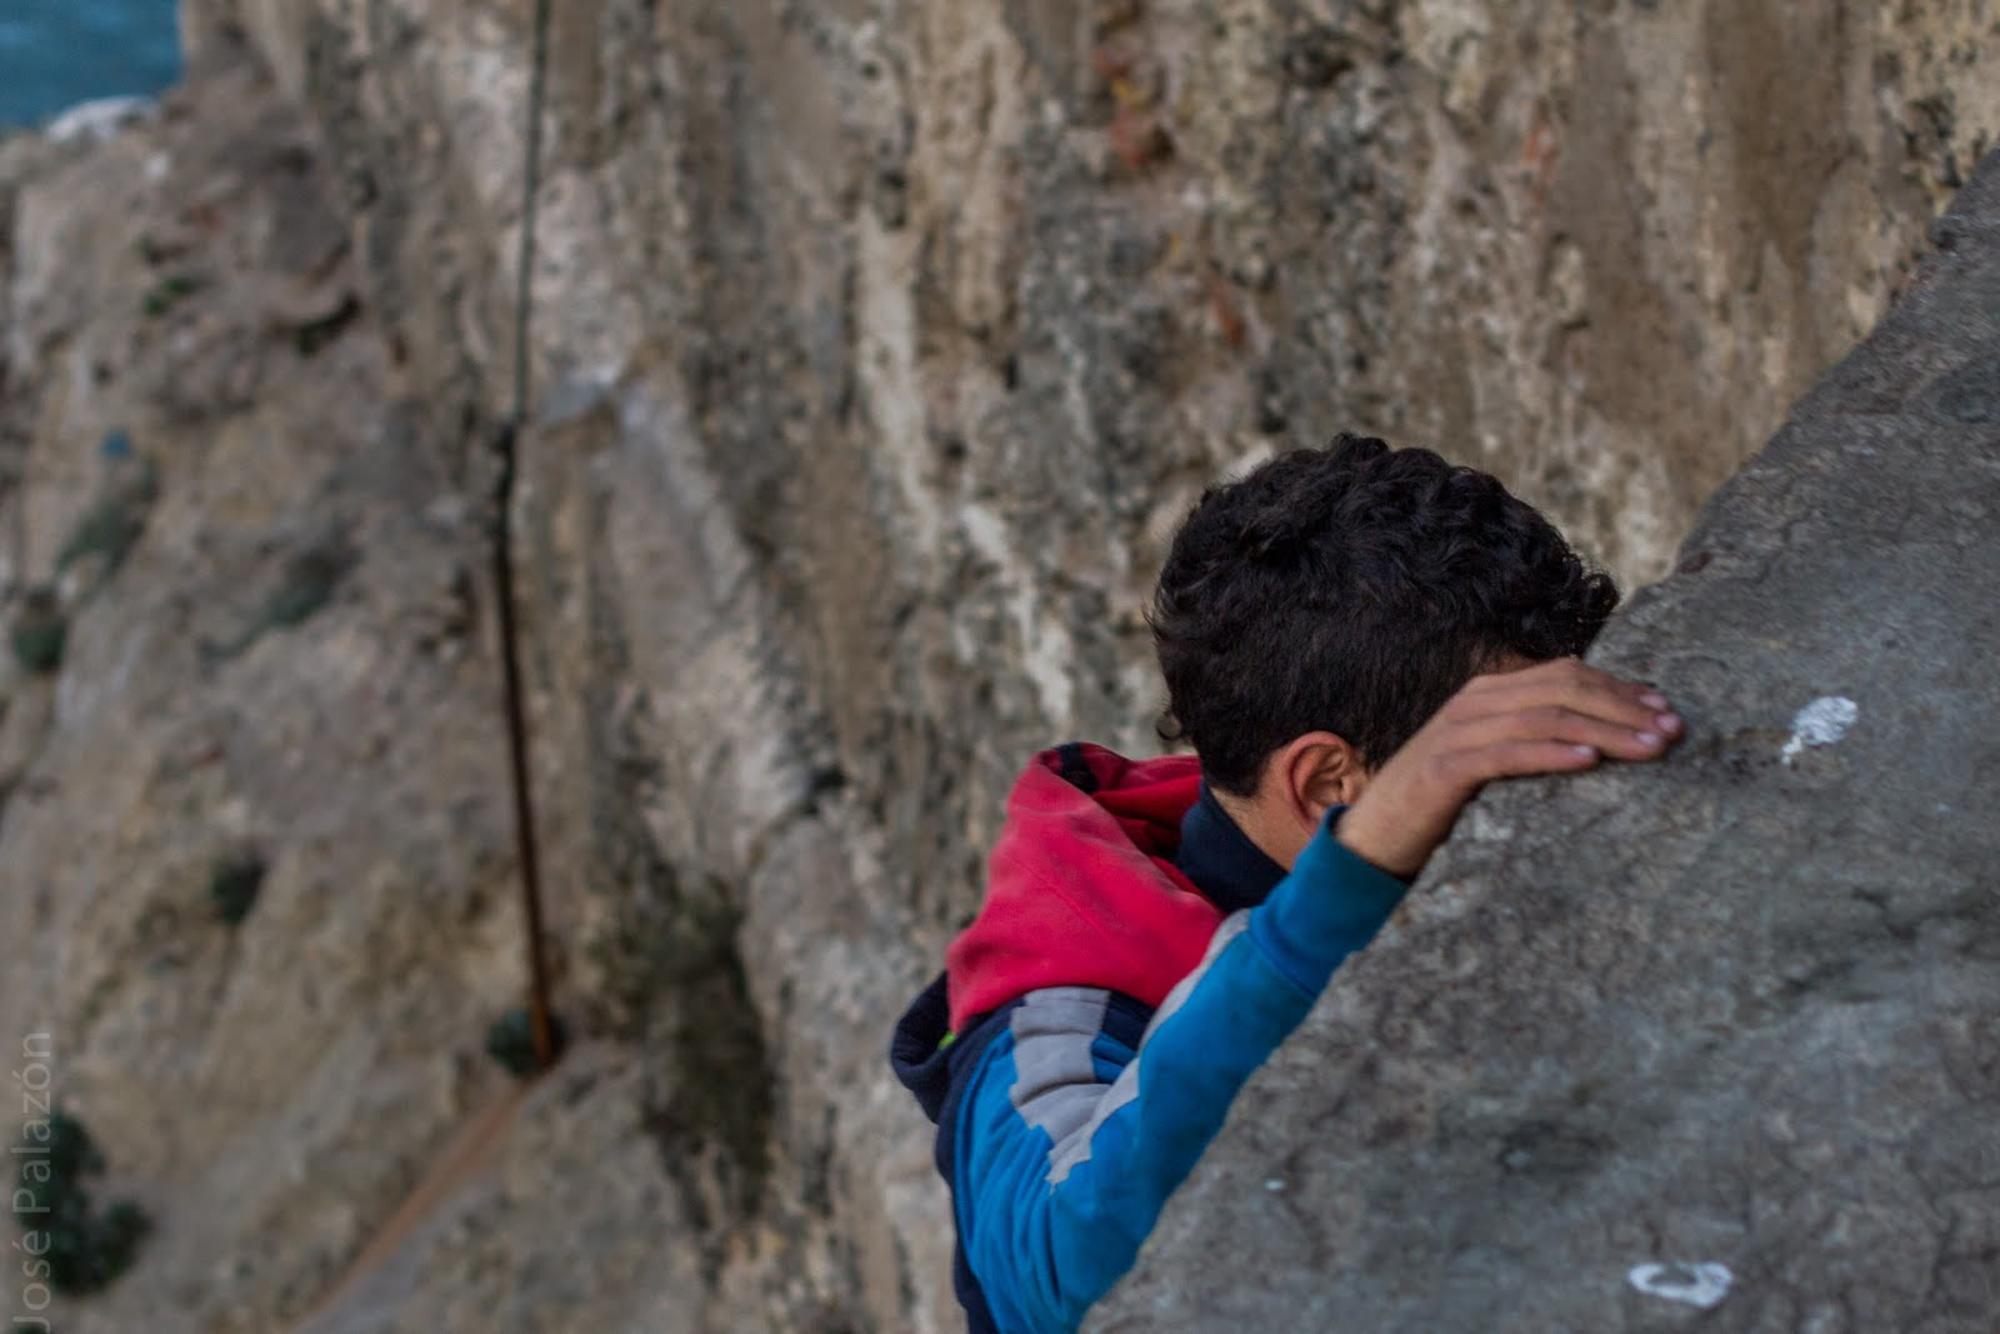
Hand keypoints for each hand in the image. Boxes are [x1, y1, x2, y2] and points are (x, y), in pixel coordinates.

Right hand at [1335, 657, 1683, 878]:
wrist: (1375, 837)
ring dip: (1605, 729)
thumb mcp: (1492, 761)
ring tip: (1649, 748)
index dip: (1620, 688)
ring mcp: (1458, 732)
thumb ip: (1531, 740)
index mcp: (1489, 693)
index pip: (1566, 674)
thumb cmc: (1442, 804)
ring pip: (1545, 716)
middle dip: (1624, 707)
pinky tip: (1588, 759)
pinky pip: (1507, 752)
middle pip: (1563, 688)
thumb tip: (1601, 738)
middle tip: (1673, 731)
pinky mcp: (1445, 768)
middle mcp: (1474, 702)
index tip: (1666, 710)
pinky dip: (1551, 753)